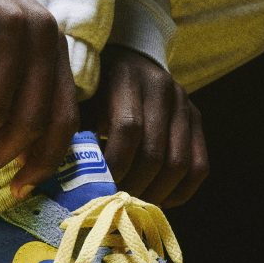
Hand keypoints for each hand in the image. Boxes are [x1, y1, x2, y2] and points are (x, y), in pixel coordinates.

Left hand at [82, 45, 208, 207]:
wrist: (130, 58)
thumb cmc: (95, 86)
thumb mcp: (81, 98)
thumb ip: (75, 130)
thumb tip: (64, 176)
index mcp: (126, 78)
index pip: (128, 129)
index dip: (113, 164)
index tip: (97, 186)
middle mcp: (162, 88)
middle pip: (154, 152)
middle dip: (132, 186)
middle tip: (114, 202)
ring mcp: (184, 104)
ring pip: (179, 164)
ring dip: (155, 193)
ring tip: (133, 204)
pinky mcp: (196, 119)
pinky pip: (199, 166)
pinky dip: (180, 191)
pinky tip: (158, 200)